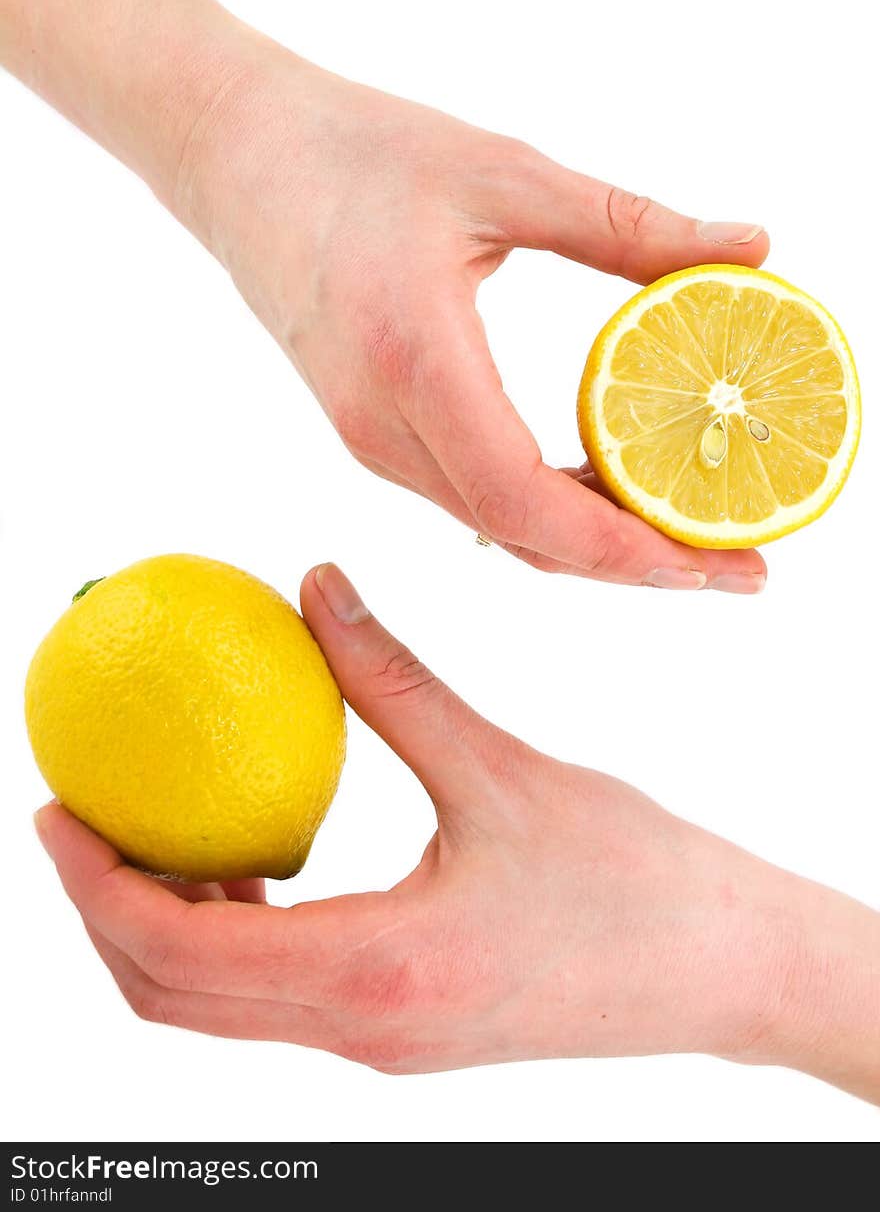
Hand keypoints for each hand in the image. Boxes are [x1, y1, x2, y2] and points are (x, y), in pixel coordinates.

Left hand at [35, 565, 879, 1098]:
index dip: (92, 886)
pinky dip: (236, 938)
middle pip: (173, 999)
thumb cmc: (633, 878)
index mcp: (375, 975)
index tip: (54, 808)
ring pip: (222, 1010)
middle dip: (104, 912)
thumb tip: (314, 588)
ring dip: (168, 929)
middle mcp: (362, 1031)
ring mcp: (382, 1045)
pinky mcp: (405, 1032)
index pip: (179, 953)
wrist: (722, 968)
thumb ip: (392, 680)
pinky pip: (281, 999)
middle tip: (84, 814)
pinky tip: (263, 856)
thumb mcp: (502, 768)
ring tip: (164, 826)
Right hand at [175, 48, 768, 591]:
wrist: (237, 155)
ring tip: (688, 527)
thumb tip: (751, 247)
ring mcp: (370, 438)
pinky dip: (546, 511)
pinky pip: (471, 496)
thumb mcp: (504, 173)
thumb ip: (628, 224)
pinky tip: (605, 484)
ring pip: (498, 527)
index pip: (526, 501)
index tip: (713, 561)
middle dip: (635, 567)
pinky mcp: (371, 432)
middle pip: (524, 537)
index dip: (624, 549)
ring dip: (593, 544)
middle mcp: (384, 424)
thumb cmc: (355, 152)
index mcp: (416, 360)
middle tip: (737, 566)